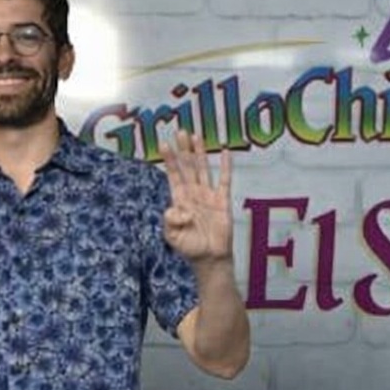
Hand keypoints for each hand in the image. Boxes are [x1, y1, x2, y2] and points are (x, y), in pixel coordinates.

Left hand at [160, 129, 234, 264]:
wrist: (210, 258)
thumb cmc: (190, 248)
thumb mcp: (172, 236)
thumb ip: (170, 221)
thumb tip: (179, 209)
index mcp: (179, 200)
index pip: (173, 175)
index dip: (169, 160)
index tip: (164, 144)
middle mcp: (193, 194)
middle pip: (187, 166)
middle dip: (183, 149)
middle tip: (180, 131)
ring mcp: (208, 196)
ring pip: (203, 169)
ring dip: (199, 152)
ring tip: (196, 135)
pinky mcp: (222, 201)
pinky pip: (224, 180)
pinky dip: (225, 166)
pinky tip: (224, 152)